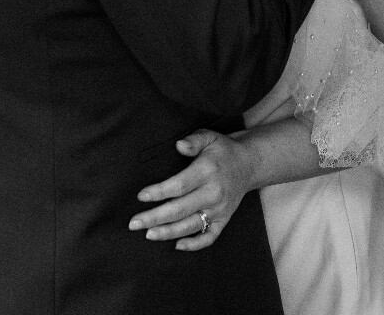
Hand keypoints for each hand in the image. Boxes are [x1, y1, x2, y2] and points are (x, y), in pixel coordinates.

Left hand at [128, 129, 253, 250]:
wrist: (249, 164)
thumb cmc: (223, 150)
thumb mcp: (210, 137)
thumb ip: (194, 140)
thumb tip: (179, 145)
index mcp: (207, 172)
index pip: (179, 186)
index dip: (159, 192)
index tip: (141, 196)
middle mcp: (214, 193)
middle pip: (180, 210)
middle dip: (155, 218)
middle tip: (134, 223)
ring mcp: (220, 210)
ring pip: (191, 226)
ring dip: (168, 233)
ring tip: (148, 234)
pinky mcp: (224, 220)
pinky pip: (210, 237)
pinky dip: (194, 244)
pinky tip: (177, 245)